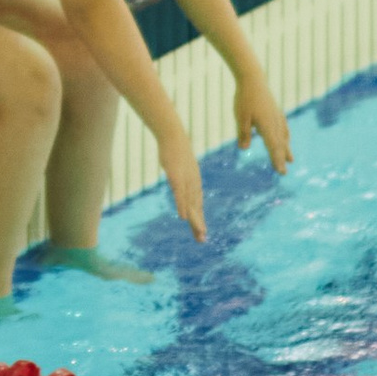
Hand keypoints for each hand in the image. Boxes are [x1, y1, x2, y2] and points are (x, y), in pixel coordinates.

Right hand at [160, 129, 208, 245]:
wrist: (173, 135)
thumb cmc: (176, 151)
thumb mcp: (181, 167)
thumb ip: (182, 177)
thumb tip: (181, 183)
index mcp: (193, 184)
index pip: (197, 205)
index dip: (199, 219)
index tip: (201, 233)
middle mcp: (192, 184)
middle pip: (196, 208)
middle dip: (199, 224)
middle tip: (202, 240)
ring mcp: (185, 181)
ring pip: (190, 204)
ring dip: (195, 220)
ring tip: (200, 234)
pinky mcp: (176, 177)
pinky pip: (180, 194)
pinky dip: (182, 206)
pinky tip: (183, 218)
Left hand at [235, 73, 292, 172]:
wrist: (253, 79)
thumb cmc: (244, 98)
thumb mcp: (240, 117)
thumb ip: (243, 133)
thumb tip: (244, 149)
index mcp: (266, 125)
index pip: (273, 147)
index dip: (277, 160)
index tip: (281, 171)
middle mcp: (275, 122)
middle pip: (280, 144)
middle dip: (282, 158)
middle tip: (284, 172)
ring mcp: (277, 116)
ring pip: (283, 136)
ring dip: (286, 148)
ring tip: (291, 159)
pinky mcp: (275, 111)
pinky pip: (283, 127)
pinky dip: (285, 136)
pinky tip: (286, 138)